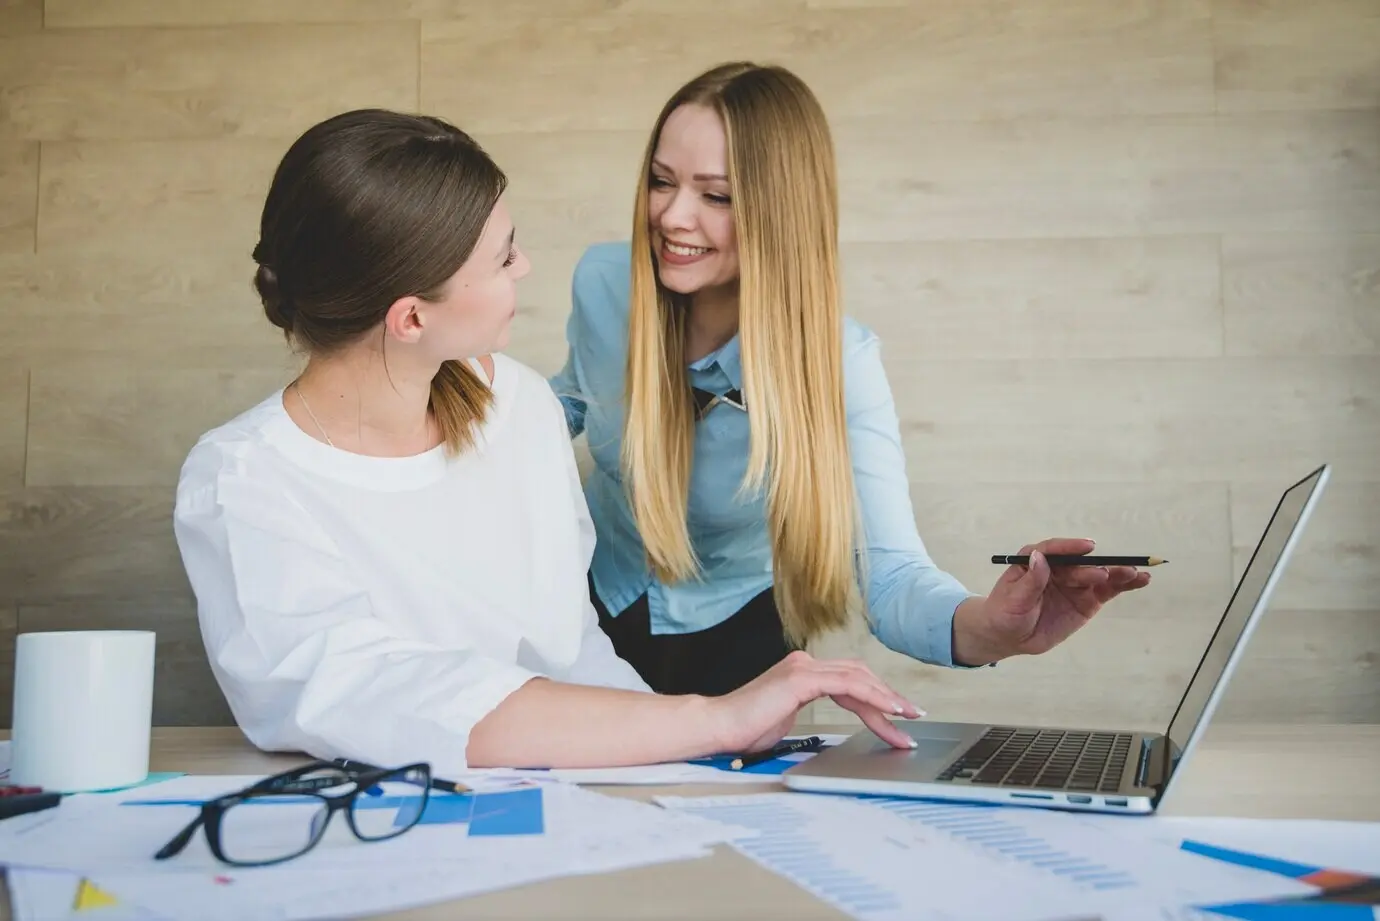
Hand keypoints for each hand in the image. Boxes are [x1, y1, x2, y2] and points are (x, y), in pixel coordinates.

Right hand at [707, 650, 923, 753]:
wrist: (717, 727)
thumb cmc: (744, 730)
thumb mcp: (785, 722)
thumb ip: (807, 717)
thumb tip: (830, 731)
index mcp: (802, 673)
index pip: (849, 681)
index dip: (877, 698)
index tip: (898, 717)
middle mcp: (805, 664)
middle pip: (859, 675)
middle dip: (889, 697)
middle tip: (913, 718)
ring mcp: (803, 668)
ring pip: (858, 677)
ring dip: (888, 699)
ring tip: (908, 717)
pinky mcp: (801, 678)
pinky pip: (847, 685)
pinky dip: (873, 696)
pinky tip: (889, 710)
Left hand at [957, 538, 1151, 662]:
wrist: (1009, 636)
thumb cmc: (1005, 613)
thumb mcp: (1014, 598)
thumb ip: (1031, 580)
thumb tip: (1040, 557)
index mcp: (1036, 560)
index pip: (1055, 550)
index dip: (1071, 547)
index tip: (1088, 547)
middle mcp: (1059, 568)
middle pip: (1080, 564)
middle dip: (1095, 568)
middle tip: (1107, 574)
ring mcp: (1075, 583)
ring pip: (1099, 575)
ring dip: (1118, 574)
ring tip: (1137, 573)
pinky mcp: (1087, 600)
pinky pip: (1108, 590)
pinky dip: (1124, 585)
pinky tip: (1140, 580)